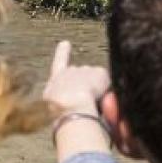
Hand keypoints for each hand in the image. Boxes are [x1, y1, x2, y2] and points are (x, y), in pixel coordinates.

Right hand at [42, 41, 112, 159]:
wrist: (70, 110)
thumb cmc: (64, 119)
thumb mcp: (57, 110)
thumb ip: (67, 102)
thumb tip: (84, 103)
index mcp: (54, 85)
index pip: (58, 66)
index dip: (62, 54)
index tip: (65, 43)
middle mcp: (67, 74)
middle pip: (81, 75)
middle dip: (87, 85)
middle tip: (86, 103)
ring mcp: (83, 70)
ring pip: (96, 81)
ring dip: (97, 91)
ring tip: (91, 107)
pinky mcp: (97, 72)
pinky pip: (107, 84)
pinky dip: (106, 93)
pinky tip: (100, 100)